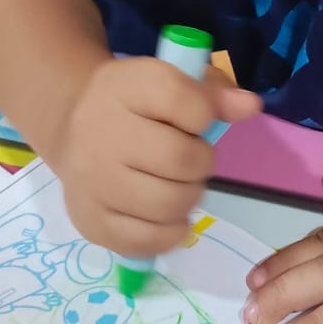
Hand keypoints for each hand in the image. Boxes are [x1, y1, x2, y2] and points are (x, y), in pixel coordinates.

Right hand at [52, 57, 260, 256]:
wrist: (72, 128)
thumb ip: (213, 93)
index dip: (204, 113)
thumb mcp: (170, 83)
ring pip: (169, 204)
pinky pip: (147, 240)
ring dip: (188, 198)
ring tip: (175, 184)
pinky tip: (164, 214)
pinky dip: (169, 232)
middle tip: (189, 159)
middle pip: (181, 159)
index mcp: (125, 87)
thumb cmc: (135, 105)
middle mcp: (101, 132)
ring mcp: (90, 181)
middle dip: (200, 162)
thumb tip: (249, 106)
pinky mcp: (90, 221)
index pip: (183, 100)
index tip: (196, 118)